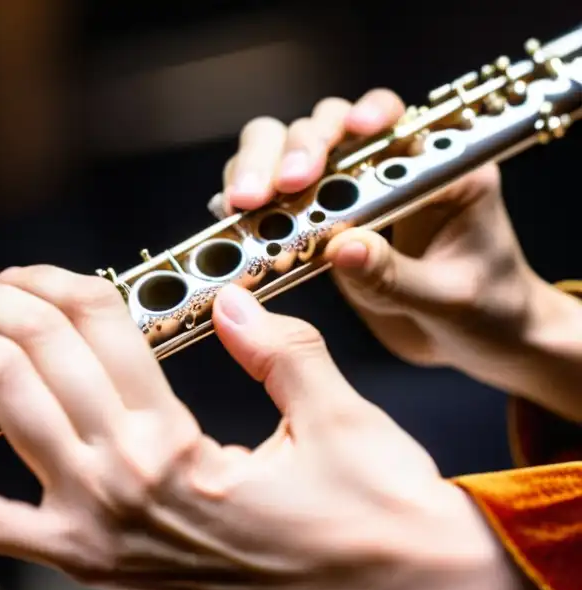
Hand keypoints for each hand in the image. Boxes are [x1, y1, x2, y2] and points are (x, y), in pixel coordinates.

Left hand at [0, 265, 574, 589]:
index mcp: (173, 438)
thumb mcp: (335, 411)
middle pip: (25, 364)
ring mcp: (95, 534)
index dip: (50, 282)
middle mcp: (120, 483)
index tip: (19, 269)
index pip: (92, 328)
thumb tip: (229, 304)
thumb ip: (276, 346)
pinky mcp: (91, 569)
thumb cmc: (372, 509)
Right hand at [221, 90, 581, 420]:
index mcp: (440, 168)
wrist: (484, 340)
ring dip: (259, 170)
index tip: (325, 156)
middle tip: (264, 192)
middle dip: (290, 151)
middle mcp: (389, 169)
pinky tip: (227, 217)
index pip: (389, 123)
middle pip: (326, 128)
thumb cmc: (487, 312)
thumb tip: (340, 248)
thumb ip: (394, 274)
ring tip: (240, 205)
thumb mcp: (448, 298)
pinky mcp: (322, 225)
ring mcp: (350, 195)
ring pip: (289, 153)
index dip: (352, 125)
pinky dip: (249, 205)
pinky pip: (276, 200)